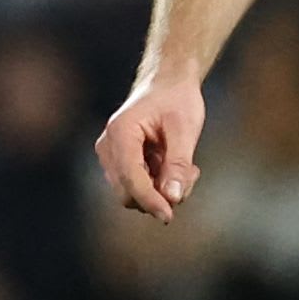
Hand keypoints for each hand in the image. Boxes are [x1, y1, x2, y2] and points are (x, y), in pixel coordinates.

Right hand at [94, 72, 205, 220]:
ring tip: (186, 167)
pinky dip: (159, 184)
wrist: (168, 83)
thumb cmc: (177, 99)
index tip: (168, 216)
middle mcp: (108, 147)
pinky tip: (175, 166)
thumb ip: (178, 164)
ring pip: (134, 194)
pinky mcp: (120, 163)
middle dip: (160, 194)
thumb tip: (172, 198)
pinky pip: (138, 188)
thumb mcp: (185, 128)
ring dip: (162, 190)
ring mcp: (111, 156)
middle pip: (127, 193)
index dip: (149, 200)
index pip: (130, 178)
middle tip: (190, 175)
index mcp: (120, 133)